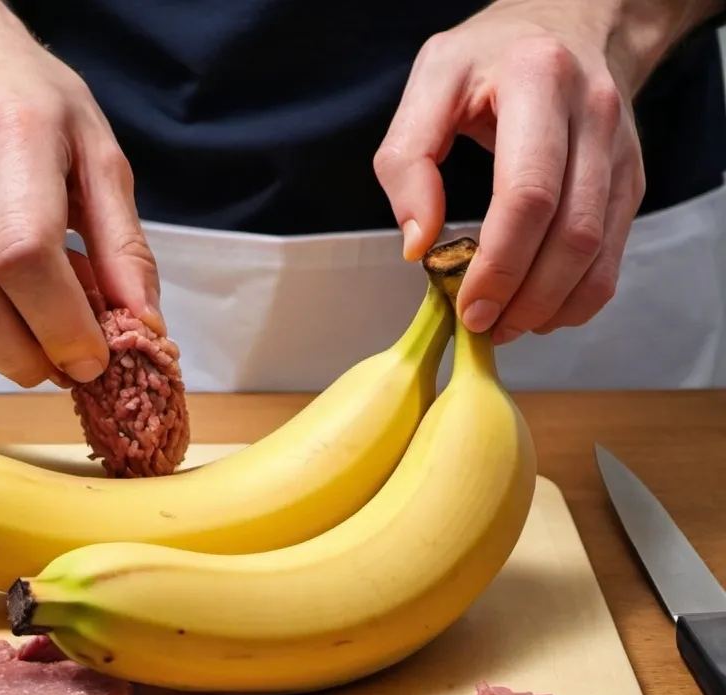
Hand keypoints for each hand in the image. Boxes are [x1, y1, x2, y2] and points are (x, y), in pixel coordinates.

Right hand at [0, 0, 162, 385]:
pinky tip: (0, 332)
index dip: (62, 322)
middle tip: (71, 364)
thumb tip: (144, 325)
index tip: (95, 356)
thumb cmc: (33, 107)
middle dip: (34, 358)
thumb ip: (125, 245)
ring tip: (39, 345)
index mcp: (11, 142)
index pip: (23, 254)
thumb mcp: (100, 156)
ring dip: (2, 363)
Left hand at [374, 0, 681, 343]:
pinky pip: (613, 257)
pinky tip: (538, 310)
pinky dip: (576, 298)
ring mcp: (618, 152)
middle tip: (482, 324)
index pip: (529, 193)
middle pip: (570, 234)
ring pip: (597, 253)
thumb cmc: (491, 58)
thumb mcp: (430, 84)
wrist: (570, 22)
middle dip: (523, 296)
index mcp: (538, 82)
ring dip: (549, 306)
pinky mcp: (628, 181)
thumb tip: (417, 243)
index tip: (467, 303)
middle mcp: (592, 115)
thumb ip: (406, 161)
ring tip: (505, 325)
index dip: (499, 262)